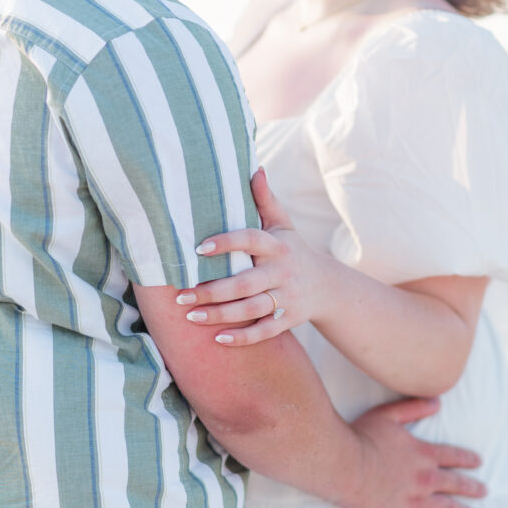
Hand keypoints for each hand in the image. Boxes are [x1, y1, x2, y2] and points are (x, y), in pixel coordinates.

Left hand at [176, 169, 322, 344]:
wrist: (327, 286)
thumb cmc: (293, 250)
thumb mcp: (283, 224)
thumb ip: (266, 200)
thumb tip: (254, 168)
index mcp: (277, 245)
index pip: (250, 240)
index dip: (225, 243)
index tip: (197, 248)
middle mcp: (282, 271)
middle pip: (245, 283)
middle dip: (212, 291)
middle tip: (180, 295)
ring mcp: (287, 297)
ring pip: (251, 309)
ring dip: (221, 315)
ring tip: (190, 316)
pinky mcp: (289, 319)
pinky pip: (265, 331)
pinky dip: (243, 337)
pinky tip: (218, 339)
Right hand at [344, 398, 485, 507]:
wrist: (344, 464)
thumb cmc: (362, 436)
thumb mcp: (388, 414)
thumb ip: (413, 408)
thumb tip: (437, 403)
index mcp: (423, 454)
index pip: (453, 456)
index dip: (467, 459)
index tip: (478, 463)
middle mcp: (423, 478)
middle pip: (455, 484)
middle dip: (472, 488)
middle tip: (484, 492)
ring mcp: (412, 500)